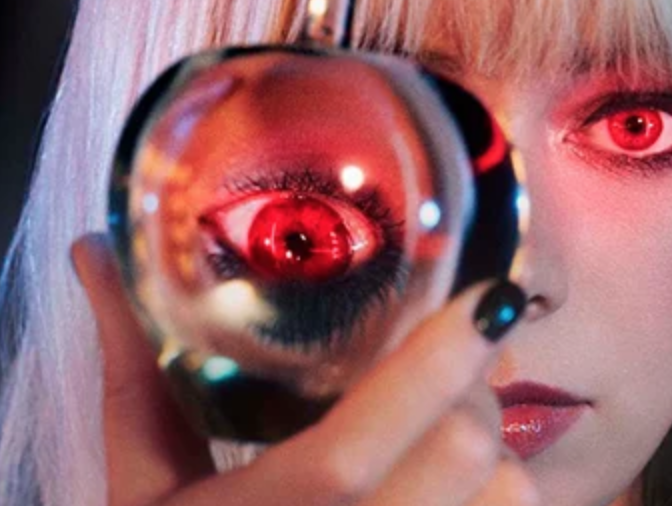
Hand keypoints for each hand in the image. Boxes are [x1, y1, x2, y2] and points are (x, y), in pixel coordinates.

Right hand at [71, 233, 539, 505]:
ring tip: (452, 426)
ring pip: (511, 498)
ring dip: (496, 445)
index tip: (487, 294)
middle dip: (471, 389)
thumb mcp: (145, 482)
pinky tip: (457, 482)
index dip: (429, 368)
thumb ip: (134, 371)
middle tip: (450, 362)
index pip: (345, 458)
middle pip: (462, 458)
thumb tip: (97, 254)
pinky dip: (499, 491)